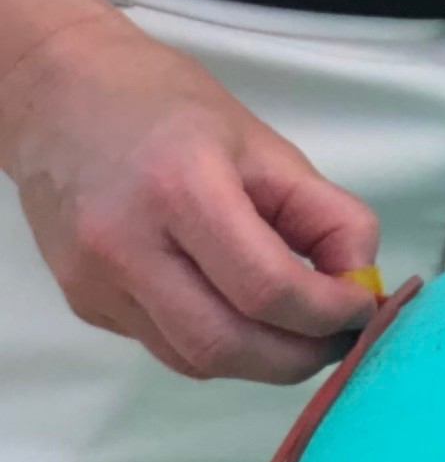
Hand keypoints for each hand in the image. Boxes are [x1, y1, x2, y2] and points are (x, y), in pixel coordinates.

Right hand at [0, 9, 378, 383]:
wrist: (62, 100)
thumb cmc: (172, 108)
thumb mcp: (266, 145)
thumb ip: (324, 214)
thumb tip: (361, 280)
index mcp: (182, 190)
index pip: (265, 287)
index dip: (327, 312)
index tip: (365, 308)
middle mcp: (127, 248)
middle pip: (224, 344)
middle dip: (297, 358)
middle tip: (340, 339)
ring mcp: (96, 285)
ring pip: (192, 359)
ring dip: (260, 361)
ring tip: (302, 332)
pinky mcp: (83, 306)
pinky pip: (163, 345)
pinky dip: (217, 344)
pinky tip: (242, 314)